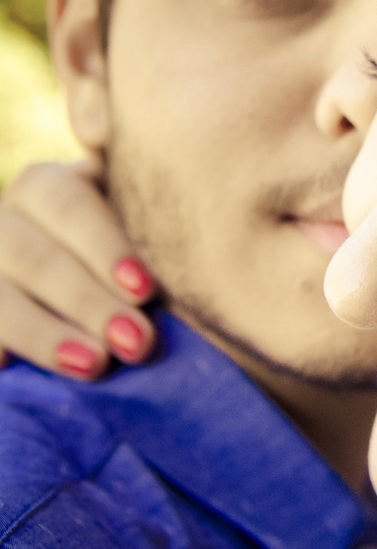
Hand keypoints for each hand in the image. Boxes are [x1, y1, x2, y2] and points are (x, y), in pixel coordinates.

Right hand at [0, 159, 156, 378]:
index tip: (146, 291)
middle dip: (87, 302)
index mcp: (64, 182)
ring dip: (44, 333)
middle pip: (35, 253)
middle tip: (137, 343)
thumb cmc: (161, 259)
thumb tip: (186, 227)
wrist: (123, 292)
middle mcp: (17, 212)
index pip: (71, 204)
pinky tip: (6, 365)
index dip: (105, 248)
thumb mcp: (159, 234)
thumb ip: (163, 228)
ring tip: (95, 366)